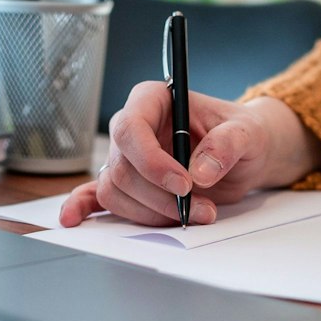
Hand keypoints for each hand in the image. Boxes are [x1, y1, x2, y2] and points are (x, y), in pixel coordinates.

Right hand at [60, 86, 320, 226]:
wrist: (245, 155)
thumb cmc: (243, 134)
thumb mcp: (248, 133)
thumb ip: (228, 145)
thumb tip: (200, 171)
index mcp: (154, 100)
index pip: (131, 128)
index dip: (151, 161)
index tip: (184, 184)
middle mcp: (134, 128)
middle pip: (123, 168)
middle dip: (160, 196)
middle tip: (201, 209)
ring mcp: (127, 158)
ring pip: (116, 191)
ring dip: (152, 213)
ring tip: (194, 215)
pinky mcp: (130, 184)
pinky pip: (98, 196)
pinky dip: (84, 208)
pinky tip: (72, 219)